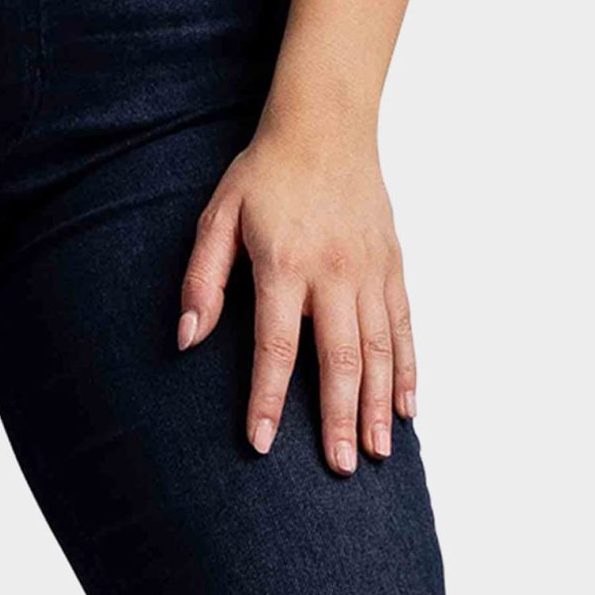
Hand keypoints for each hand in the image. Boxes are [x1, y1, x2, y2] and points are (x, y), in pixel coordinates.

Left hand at [175, 121, 416, 471]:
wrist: (325, 126)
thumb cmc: (263, 174)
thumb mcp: (218, 215)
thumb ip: (202, 279)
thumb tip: (187, 338)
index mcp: (284, 263)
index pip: (275, 345)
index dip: (268, 397)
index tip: (262, 442)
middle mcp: (333, 272)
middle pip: (338, 357)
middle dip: (339, 418)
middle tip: (340, 468)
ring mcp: (370, 270)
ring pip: (378, 349)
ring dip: (379, 405)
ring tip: (378, 454)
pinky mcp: (392, 266)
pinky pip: (403, 327)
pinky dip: (406, 370)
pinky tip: (407, 408)